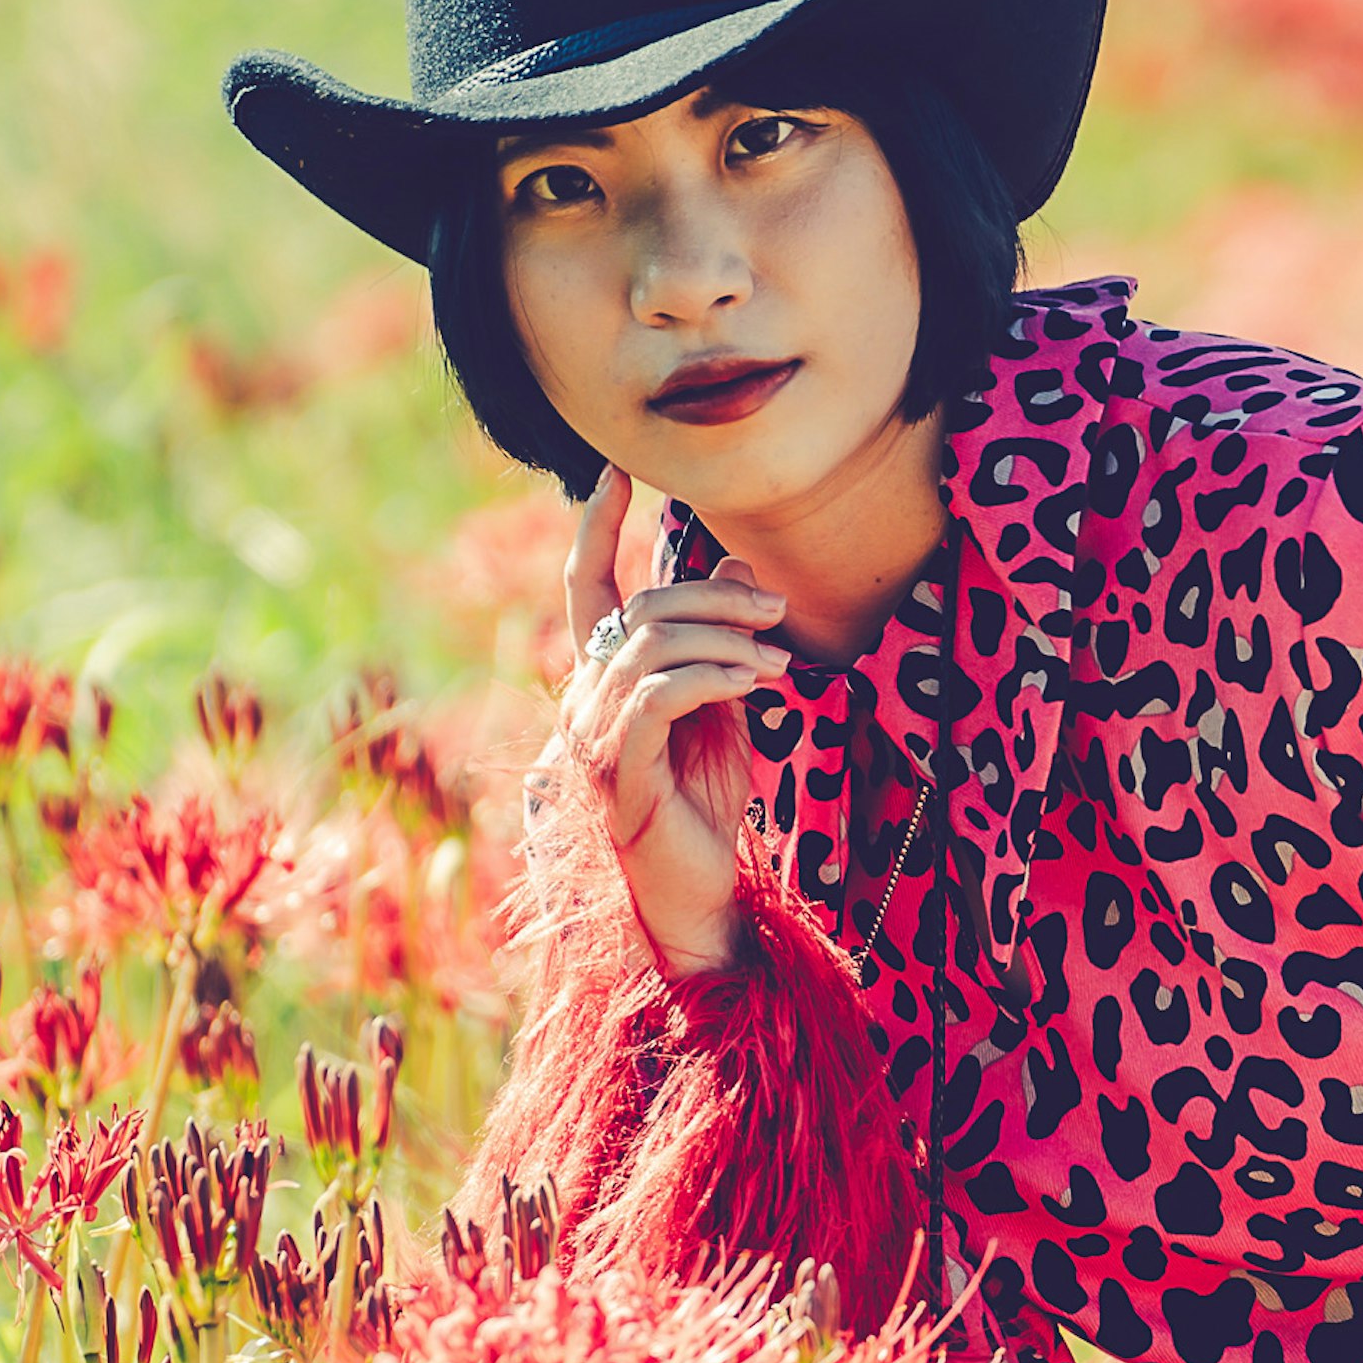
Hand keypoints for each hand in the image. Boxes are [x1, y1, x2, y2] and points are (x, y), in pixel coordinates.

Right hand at [556, 467, 789, 979]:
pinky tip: (759, 684)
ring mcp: (593, 735)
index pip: (587, 586)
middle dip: (715, 594)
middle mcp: (584, 699)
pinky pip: (660, 693)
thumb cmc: (703, 806)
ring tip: (777, 659)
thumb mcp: (723, 709)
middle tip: (776, 608)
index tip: (621, 467)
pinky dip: (714, 675)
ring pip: (652, 642)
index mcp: (603, 679)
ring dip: (726, 637)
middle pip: (642, 605)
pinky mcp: (618, 769)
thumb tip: (742, 568)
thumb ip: (723, 643)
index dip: (596, 524)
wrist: (697, 894)